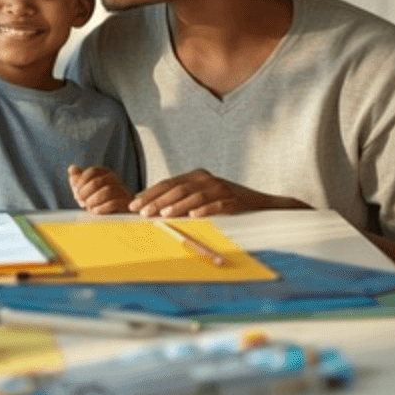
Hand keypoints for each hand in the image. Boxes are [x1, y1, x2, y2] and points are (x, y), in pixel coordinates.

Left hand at [68, 164, 133, 213]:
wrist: (115, 217)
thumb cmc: (98, 202)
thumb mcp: (86, 191)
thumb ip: (78, 180)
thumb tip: (72, 168)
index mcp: (105, 174)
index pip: (93, 171)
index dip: (81, 181)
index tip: (75, 192)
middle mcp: (115, 180)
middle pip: (98, 181)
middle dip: (85, 192)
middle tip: (80, 201)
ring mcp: (122, 191)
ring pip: (107, 191)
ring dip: (93, 200)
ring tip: (88, 207)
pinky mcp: (126, 204)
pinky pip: (115, 203)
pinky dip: (102, 207)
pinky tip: (95, 211)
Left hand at [128, 168, 303, 217]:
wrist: (260, 204)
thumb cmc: (225, 202)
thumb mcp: (202, 196)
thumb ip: (181, 200)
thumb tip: (153, 212)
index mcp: (196, 176)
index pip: (168, 184)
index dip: (150, 194)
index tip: (134, 205)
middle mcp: (206, 179)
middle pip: (177, 189)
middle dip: (157, 201)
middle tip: (142, 212)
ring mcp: (220, 189)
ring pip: (194, 196)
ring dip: (177, 206)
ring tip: (163, 215)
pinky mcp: (234, 201)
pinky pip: (217, 205)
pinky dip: (205, 210)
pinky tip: (193, 217)